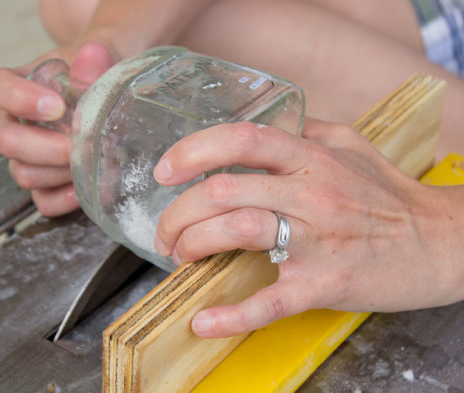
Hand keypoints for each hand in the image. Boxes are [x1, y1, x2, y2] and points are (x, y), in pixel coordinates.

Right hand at [0, 43, 113, 215]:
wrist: (108, 96)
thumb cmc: (95, 77)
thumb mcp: (97, 62)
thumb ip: (95, 59)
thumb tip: (94, 54)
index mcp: (18, 85)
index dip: (17, 99)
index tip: (55, 106)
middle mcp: (15, 122)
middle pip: (6, 141)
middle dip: (44, 148)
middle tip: (78, 145)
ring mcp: (28, 156)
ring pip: (24, 174)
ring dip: (59, 173)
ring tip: (91, 162)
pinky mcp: (46, 183)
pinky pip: (42, 201)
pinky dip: (63, 199)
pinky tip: (85, 188)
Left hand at [153, 119, 463, 337]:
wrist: (442, 242)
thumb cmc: (390, 194)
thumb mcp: (350, 145)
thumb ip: (304, 131)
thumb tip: (258, 132)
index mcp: (312, 157)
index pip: (241, 139)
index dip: (194, 150)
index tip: (165, 170)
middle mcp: (311, 192)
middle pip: (224, 191)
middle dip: (179, 212)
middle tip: (166, 231)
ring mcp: (317, 239)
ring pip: (237, 231)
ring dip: (194, 244)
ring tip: (181, 255)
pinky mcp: (325, 284)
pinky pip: (270, 300)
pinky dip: (230, 315)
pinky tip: (204, 321)